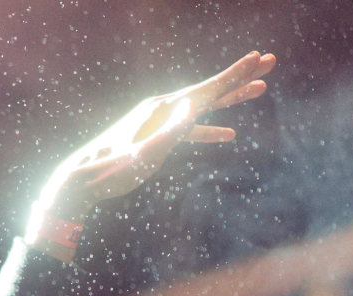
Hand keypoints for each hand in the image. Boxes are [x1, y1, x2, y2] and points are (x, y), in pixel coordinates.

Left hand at [26, 51, 276, 257]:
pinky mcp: (155, 136)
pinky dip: (210, 128)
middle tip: (270, 63)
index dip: (235, 74)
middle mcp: (161, 108)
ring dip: (230, 101)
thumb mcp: (145, 153)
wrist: (82, 180)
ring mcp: (158, 121)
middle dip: (241, 78)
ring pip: (202, 107)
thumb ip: (171, 131)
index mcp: (161, 109)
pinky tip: (226, 133)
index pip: (206, 89)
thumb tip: (194, 107)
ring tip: (258, 91)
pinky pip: (190, 128)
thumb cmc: (113, 170)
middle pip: (209, 90)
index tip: (259, 58)